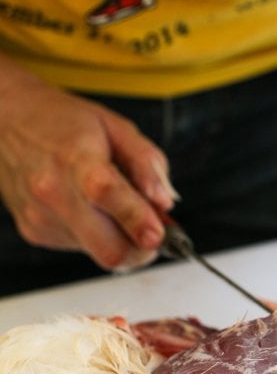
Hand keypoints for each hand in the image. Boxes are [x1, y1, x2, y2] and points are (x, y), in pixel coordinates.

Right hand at [0, 67, 175, 270]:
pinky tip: (87, 208)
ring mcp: (41, 218)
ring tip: (111, 205)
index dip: (138, 220)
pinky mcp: (35, 233)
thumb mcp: (115, 126)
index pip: (107, 195)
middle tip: (153, 231)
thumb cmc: (62, 122)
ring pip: (98, 252)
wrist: (4, 121)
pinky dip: (96, 235)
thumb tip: (164, 202)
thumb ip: (147, 164)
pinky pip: (81, 248)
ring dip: (118, 238)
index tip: (159, 234)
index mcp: (75, 159)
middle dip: (140, 250)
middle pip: (108, 250)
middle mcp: (52, 193)